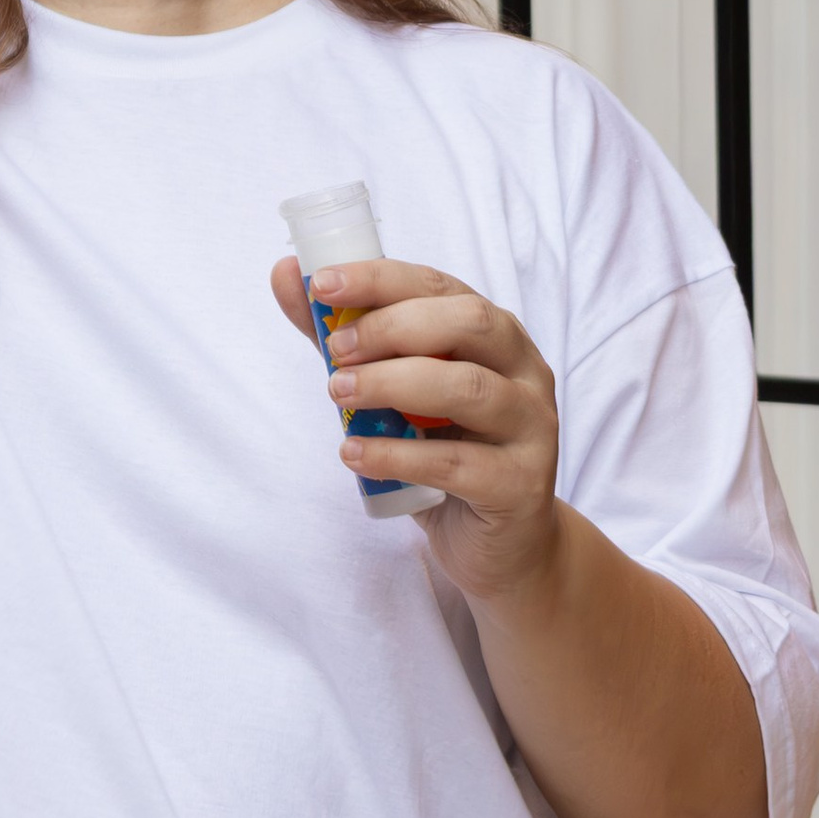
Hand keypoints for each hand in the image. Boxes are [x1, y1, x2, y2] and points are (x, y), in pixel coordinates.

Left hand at [271, 253, 563, 607]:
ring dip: (392, 384)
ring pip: (468, 389)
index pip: (440, 286)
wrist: (502, 541)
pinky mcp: (520, 485)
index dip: (380, 279)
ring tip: (338, 394)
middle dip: (392, 327)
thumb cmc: (444, 449)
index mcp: (495, 334)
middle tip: (336, 351)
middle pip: (469, 323)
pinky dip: (397, 454)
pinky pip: (456, 464)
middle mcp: (525, 371)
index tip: (320, 285)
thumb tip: (286, 276)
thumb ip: (347, 338)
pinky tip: (353, 453)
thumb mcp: (394, 391)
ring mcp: (532, 428)